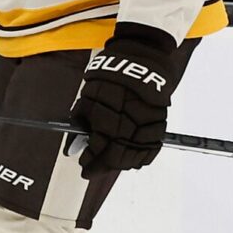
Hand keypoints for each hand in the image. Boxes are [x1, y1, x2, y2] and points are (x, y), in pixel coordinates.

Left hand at [69, 28, 178, 171]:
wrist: (139, 64)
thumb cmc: (109, 79)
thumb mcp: (88, 97)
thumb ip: (82, 122)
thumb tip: (74, 144)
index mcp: (107, 122)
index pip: (98, 153)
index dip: (89, 163)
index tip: (84, 166)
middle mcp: (127, 128)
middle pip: (116, 158)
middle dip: (102, 166)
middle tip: (94, 168)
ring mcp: (145, 128)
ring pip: (134, 157)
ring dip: (121, 163)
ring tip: (111, 163)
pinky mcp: (158, 125)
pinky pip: (151, 149)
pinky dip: (142, 157)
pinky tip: (133, 160)